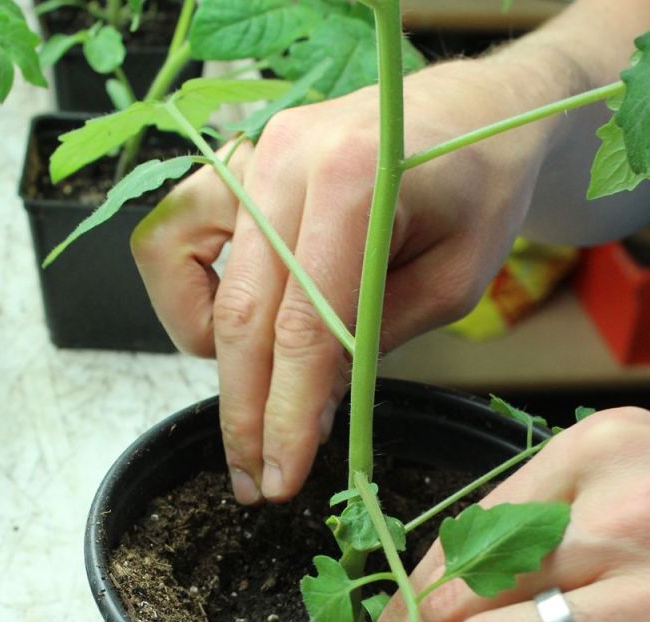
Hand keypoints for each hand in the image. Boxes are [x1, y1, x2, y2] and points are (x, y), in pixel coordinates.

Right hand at [131, 58, 548, 503]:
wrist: (474, 114)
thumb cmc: (478, 195)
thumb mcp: (452, 285)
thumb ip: (373, 340)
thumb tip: (308, 407)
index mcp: (356, 180)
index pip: (304, 328)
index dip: (288, 414)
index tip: (283, 476)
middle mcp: (286, 158)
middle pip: (242, 316)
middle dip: (245, 413)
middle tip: (256, 479)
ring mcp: (251, 155)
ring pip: (187, 275)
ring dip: (212, 357)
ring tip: (251, 401)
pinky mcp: (234, 166)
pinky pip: (172, 237)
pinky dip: (186, 295)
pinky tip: (227, 328)